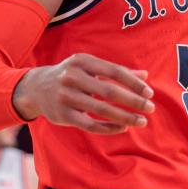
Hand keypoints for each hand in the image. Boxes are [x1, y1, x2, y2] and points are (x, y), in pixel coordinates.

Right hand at [13, 53, 154, 134]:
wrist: (36, 87)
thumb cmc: (72, 75)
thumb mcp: (91, 67)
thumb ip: (117, 72)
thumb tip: (145, 75)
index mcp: (83, 61)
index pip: (114, 71)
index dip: (133, 83)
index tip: (149, 93)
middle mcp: (73, 77)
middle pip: (109, 91)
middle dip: (133, 101)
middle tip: (150, 108)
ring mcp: (66, 96)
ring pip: (101, 110)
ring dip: (125, 117)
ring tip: (141, 121)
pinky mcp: (62, 115)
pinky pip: (90, 124)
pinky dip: (108, 127)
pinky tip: (123, 127)